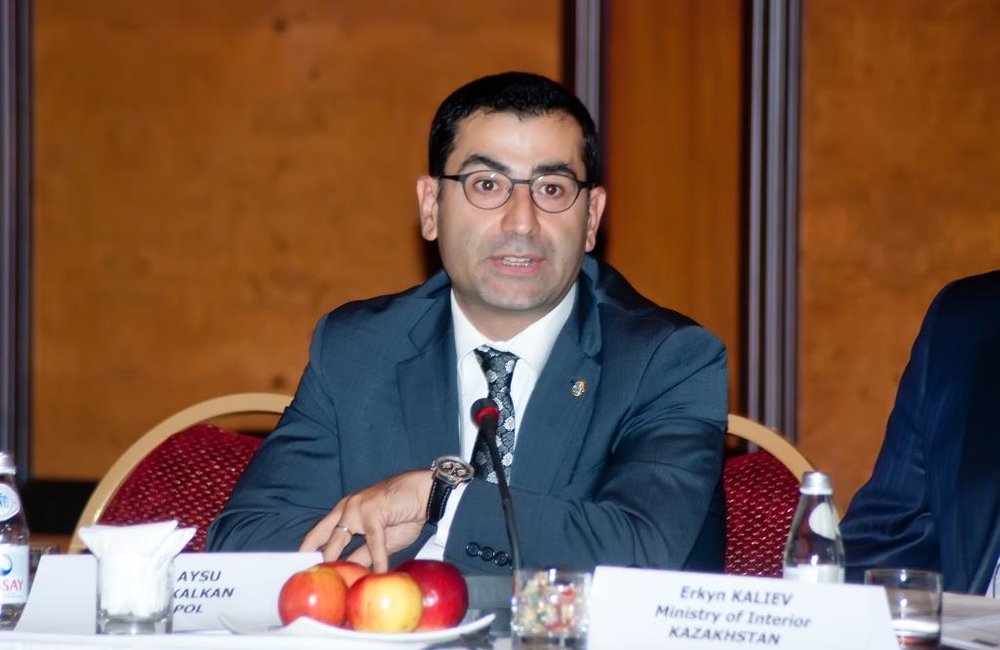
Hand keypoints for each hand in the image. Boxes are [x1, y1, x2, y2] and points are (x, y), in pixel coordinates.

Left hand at [300, 469, 432, 571]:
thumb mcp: (380, 539)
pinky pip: (372, 545)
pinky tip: (379, 576)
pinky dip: (377, 563)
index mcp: (346, 510)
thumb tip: (350, 571)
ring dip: (336, 562)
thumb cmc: (404, 513)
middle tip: (305, 575)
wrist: (425, 492)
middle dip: (314, 556)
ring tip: (332, 581)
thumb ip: (363, 553)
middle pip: (322, 536)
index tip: (300, 565)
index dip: (310, 548)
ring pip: (338, 540)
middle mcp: (347, 508)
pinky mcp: (372, 514)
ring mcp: (357, 509)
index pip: (321, 532)